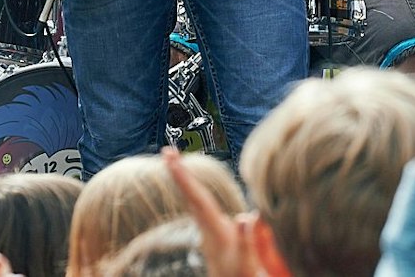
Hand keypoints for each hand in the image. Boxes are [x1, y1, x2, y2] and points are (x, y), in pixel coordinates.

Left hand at [162, 145, 262, 276]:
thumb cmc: (241, 275)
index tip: (172, 160)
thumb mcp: (246, 259)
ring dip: (184, 179)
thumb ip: (246, 239)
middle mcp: (206, 226)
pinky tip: (191, 187)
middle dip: (179, 172)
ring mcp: (207, 228)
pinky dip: (192, 191)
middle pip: (190, 194)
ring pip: (192, 199)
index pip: (197, 198)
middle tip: (167, 150)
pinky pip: (198, 205)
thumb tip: (244, 216)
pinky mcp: (211, 230)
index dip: (185, 178)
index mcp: (214, 228)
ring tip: (175, 161)